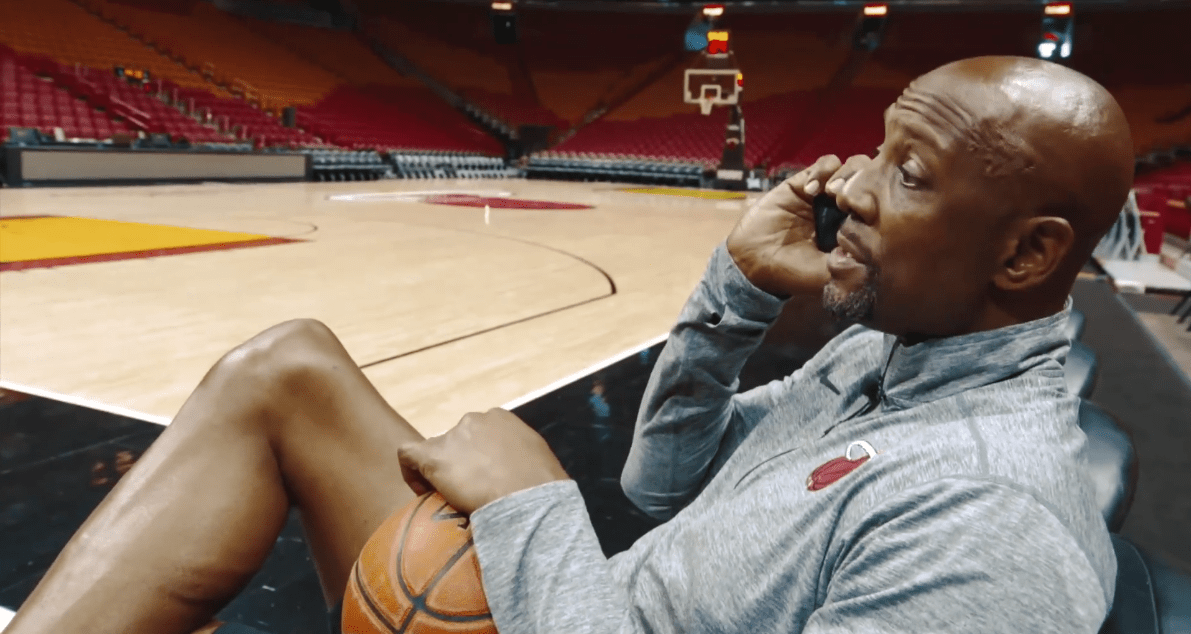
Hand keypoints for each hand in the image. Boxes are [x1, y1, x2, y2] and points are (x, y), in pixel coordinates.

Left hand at [397, 408, 569, 514]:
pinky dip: (409, 471)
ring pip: (437, 451)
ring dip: (442, 470)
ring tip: (449, 498)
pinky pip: (408, 455)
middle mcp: (475, 421)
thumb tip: (518, 474)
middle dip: (462, 463)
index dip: (478, 456)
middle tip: (469, 490)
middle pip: (459, 441)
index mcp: (501, 420)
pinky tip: (420, 490)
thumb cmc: (542, 487)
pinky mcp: (433, 456)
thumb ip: (521, 459)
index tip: (484, 478)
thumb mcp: (538, 462)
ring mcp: (453, 437)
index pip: (481, 435)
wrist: (528, 498)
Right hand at [726, 154, 870, 297]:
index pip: (881, 205)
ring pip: (852, 166)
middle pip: (871, 180)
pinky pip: (825, 163)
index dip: (880, 203)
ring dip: (847, 175)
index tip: (865, 215)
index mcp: (856, 229)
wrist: (754, 261)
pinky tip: (810, 190)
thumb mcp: (827, 276)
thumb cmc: (792, 273)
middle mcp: (844, 208)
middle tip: (848, 200)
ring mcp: (825, 193)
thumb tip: (873, 256)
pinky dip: (822, 171)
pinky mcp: (805, 182)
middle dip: (864, 184)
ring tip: (831, 192)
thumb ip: (850, 269)